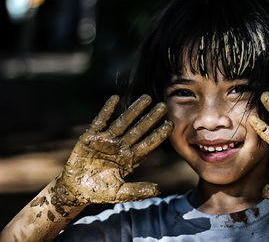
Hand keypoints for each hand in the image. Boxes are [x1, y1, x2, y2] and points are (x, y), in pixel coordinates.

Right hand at [52, 95, 172, 209]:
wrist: (75, 189)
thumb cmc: (99, 191)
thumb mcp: (119, 193)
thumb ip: (137, 191)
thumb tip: (158, 190)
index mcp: (130, 158)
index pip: (148, 144)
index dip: (158, 134)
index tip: (170, 124)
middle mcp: (121, 146)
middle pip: (139, 129)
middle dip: (151, 118)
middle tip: (164, 106)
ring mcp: (107, 140)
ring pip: (123, 122)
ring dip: (134, 110)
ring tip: (147, 98)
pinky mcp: (91, 137)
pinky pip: (100, 120)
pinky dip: (107, 110)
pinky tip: (115, 98)